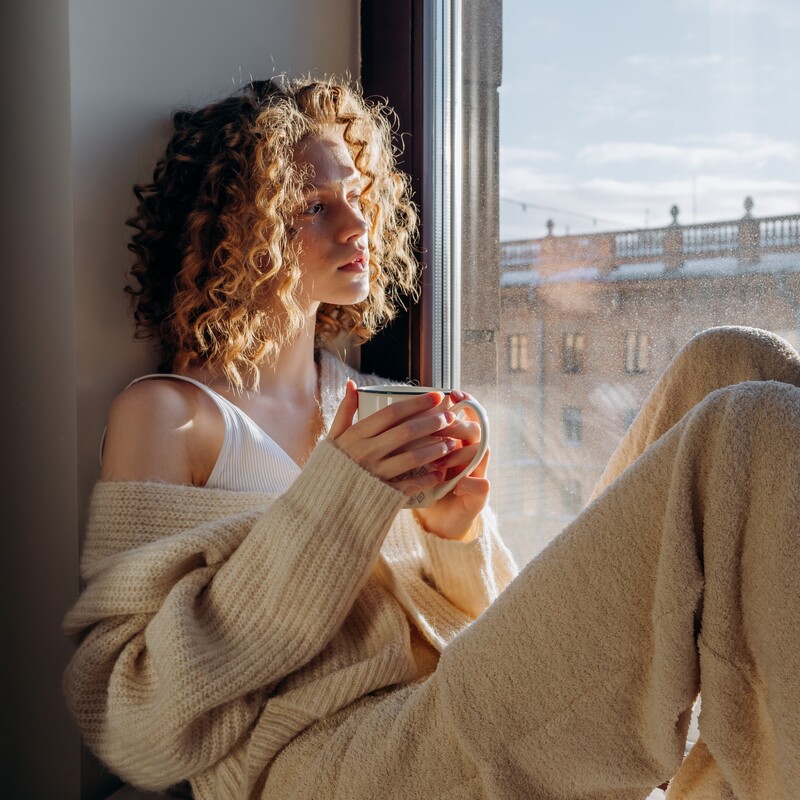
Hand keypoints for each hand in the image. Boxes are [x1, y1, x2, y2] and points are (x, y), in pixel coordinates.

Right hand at [328, 381, 458, 498]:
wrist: (321, 502)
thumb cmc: (330, 465)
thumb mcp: (333, 436)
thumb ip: (345, 411)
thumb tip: (352, 384)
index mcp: (356, 435)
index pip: (392, 413)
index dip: (417, 403)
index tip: (437, 397)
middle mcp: (367, 452)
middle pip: (406, 432)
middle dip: (432, 423)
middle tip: (451, 417)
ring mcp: (375, 473)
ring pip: (412, 458)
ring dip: (435, 449)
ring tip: (452, 442)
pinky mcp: (382, 493)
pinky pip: (410, 485)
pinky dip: (427, 479)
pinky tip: (441, 472)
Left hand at [413, 391, 490, 539]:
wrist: (437, 521)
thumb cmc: (424, 485)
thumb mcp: (416, 459)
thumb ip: (414, 435)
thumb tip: (402, 409)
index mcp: (457, 441)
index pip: (466, 414)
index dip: (464, 402)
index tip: (451, 394)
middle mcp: (471, 454)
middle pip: (474, 429)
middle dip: (457, 427)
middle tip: (441, 428)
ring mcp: (477, 474)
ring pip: (480, 453)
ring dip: (460, 455)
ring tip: (441, 461)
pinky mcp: (479, 496)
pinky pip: (481, 485)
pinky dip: (469, 483)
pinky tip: (457, 486)